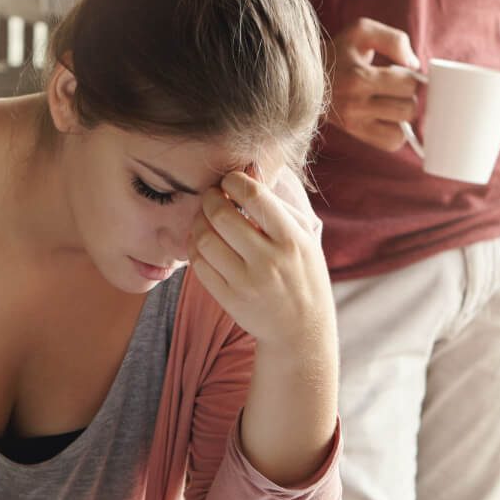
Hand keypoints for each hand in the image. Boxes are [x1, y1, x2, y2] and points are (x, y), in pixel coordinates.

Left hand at [187, 171, 335, 354]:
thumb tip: (250, 170)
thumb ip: (278, 205)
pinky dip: (195, 247)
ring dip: (198, 222)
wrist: (301, 330)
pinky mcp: (229, 299)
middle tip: (212, 196)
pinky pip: (199, 265)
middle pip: (221, 216)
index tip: (230, 181)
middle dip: (210, 199)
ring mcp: (246, 282)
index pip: (254, 197)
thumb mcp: (304, 238)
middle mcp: (269, 261)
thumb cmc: (302, 274)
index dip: (234, 182)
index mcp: (292, 240)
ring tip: (204, 218)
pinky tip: (202, 241)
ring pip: (205, 240)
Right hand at [326, 17, 423, 151]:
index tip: (402, 72)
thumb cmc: (339, 51)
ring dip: (403, 115)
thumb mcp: (362, 31)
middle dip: (408, 96)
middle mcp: (355, 104)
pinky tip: (388, 117)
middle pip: (408, 108)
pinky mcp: (355, 133)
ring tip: (391, 101)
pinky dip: (396, 132)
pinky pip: (390, 143)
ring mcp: (354, 123)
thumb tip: (414, 64)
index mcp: (358, 77)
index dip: (412, 77)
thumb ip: (394, 39)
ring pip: (402, 129)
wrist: (304, 75)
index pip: (408, 85)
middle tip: (396, 88)